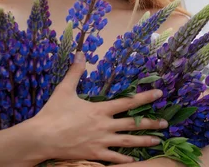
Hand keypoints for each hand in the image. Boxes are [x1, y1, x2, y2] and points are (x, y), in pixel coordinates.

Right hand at [33, 52, 166, 163]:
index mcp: (100, 109)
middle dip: (151, 122)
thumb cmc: (53, 113)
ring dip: (144, 141)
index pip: (127, 102)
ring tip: (158, 141)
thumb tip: (80, 54)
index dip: (145, 98)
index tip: (159, 94)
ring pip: (128, 142)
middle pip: (133, 124)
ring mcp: (101, 141)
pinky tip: (135, 161)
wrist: (43, 137)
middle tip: (165, 123)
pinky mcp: (95, 154)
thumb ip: (75, 72)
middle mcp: (105, 126)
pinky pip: (114, 158)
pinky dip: (126, 160)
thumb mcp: (64, 90)